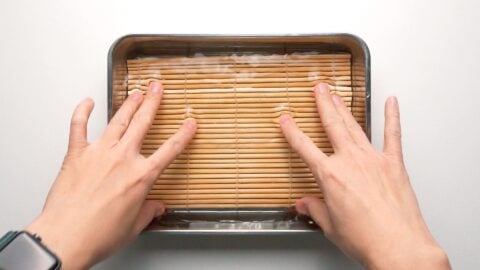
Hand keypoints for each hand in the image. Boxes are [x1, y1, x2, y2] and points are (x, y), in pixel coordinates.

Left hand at [27, 82, 196, 268]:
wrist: (66, 237)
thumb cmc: (98, 234)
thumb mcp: (133, 226)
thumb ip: (148, 212)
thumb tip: (156, 208)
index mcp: (141, 176)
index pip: (170, 149)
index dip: (183, 135)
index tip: (190, 123)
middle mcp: (122, 159)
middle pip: (142, 123)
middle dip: (153, 102)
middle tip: (158, 89)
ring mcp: (99, 153)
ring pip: (118, 121)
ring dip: (129, 104)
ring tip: (137, 93)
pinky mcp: (76, 155)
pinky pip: (78, 127)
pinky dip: (82, 112)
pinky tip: (87, 103)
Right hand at [279, 83, 449, 269]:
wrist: (398, 247)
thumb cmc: (366, 239)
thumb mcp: (330, 225)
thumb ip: (315, 209)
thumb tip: (303, 204)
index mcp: (330, 176)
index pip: (305, 147)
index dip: (292, 132)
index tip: (285, 120)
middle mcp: (350, 161)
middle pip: (332, 125)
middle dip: (323, 104)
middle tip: (319, 88)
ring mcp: (373, 159)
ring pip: (355, 126)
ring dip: (345, 108)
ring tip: (337, 94)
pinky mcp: (393, 164)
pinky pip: (393, 134)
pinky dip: (392, 116)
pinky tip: (392, 103)